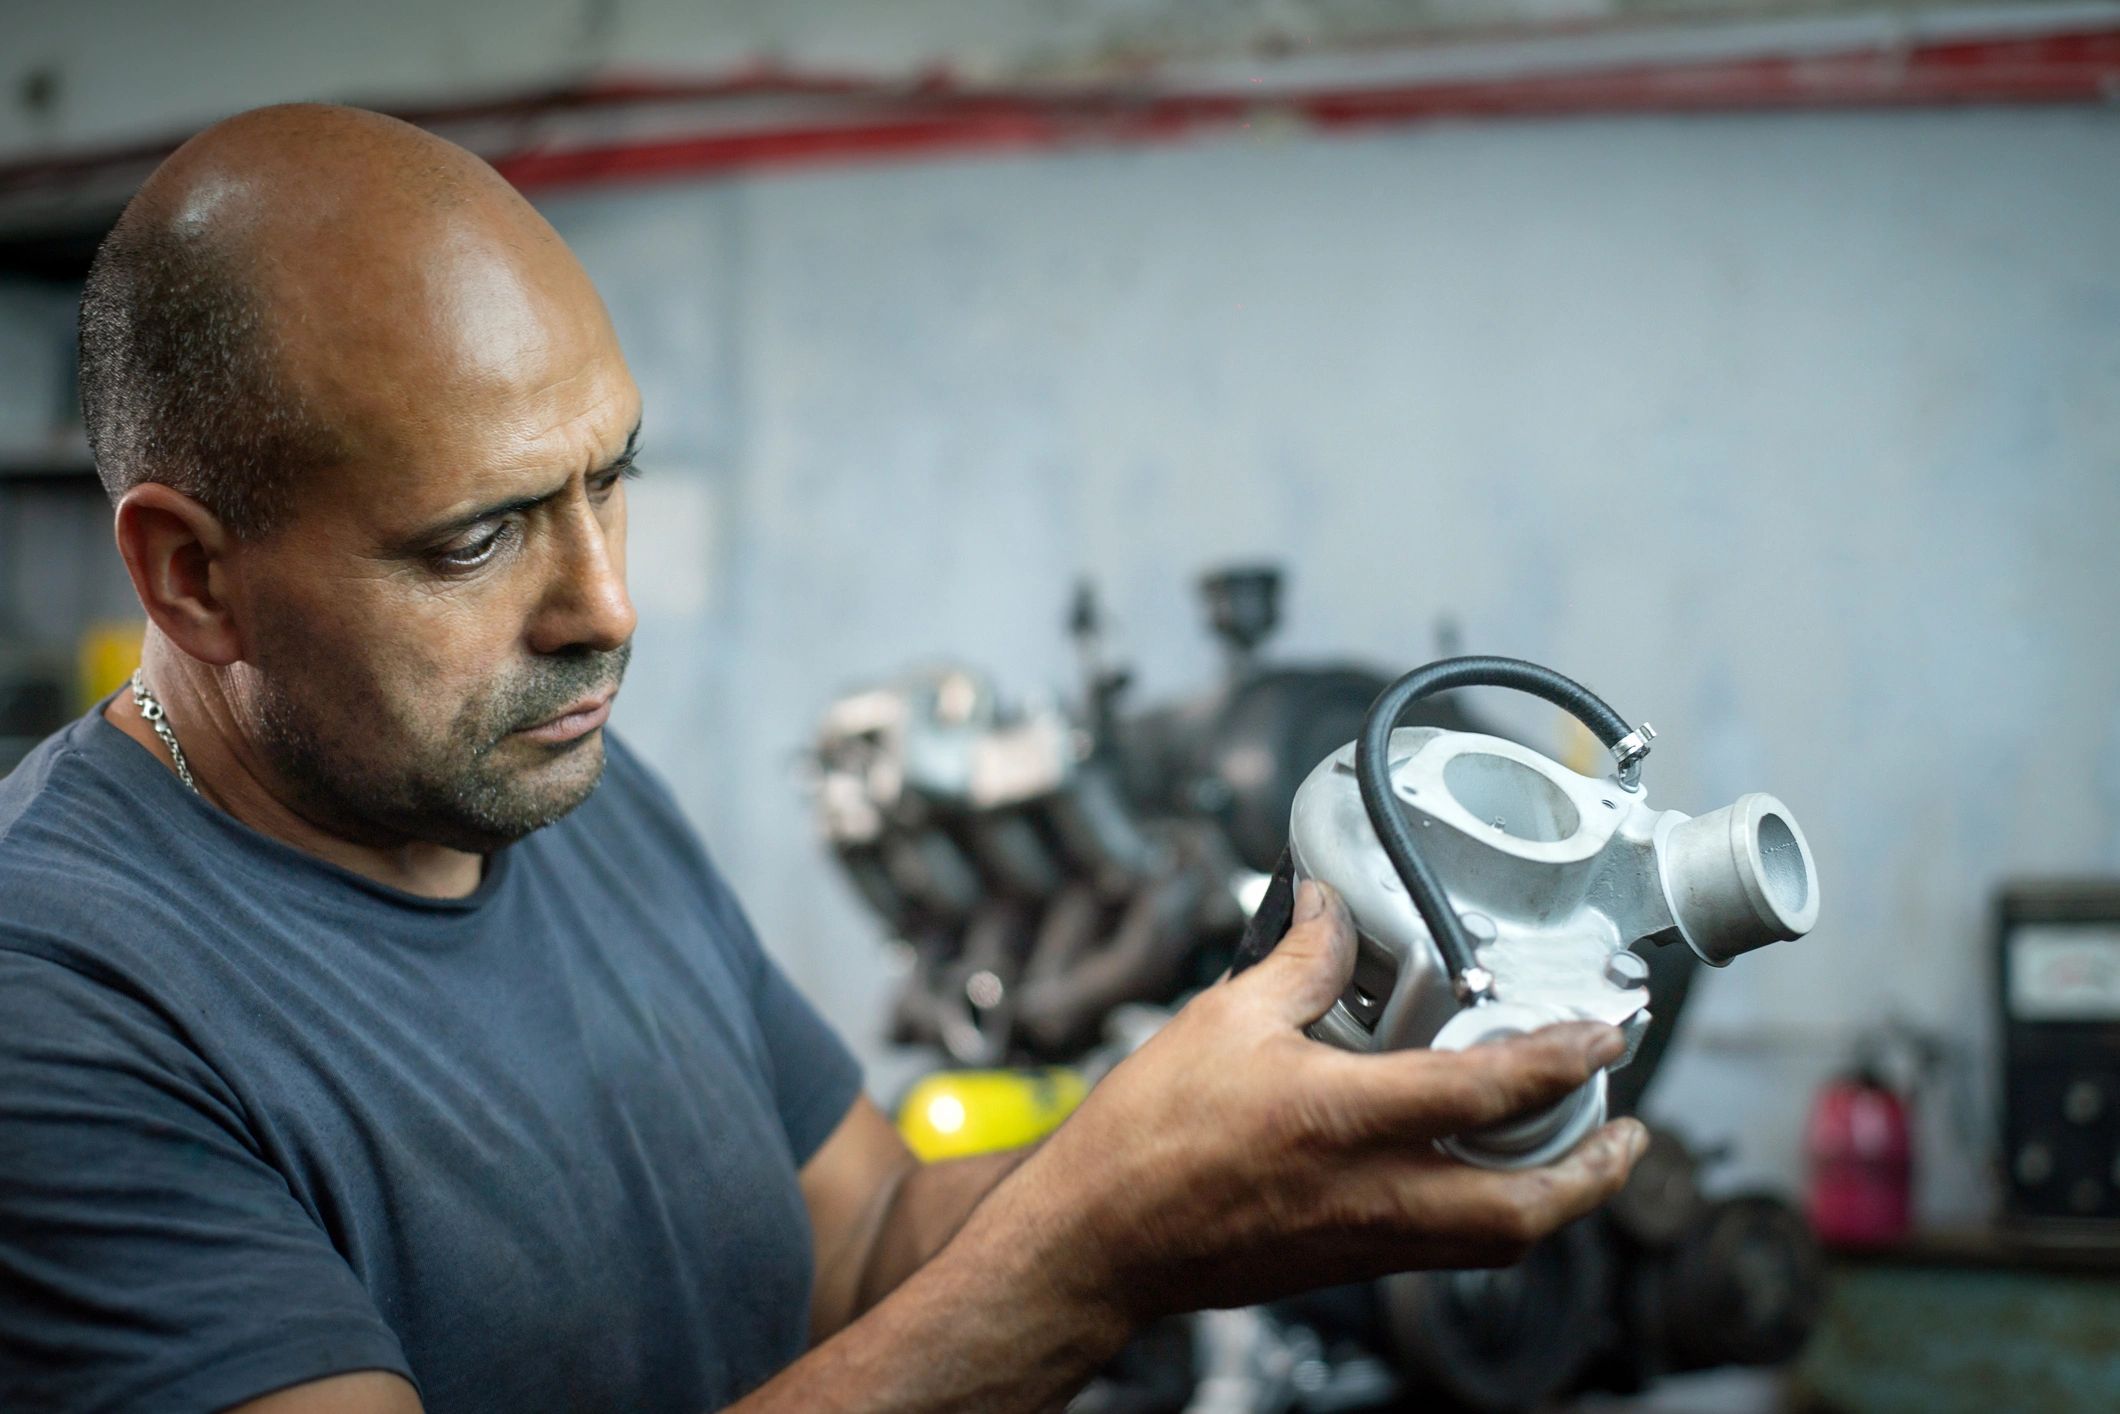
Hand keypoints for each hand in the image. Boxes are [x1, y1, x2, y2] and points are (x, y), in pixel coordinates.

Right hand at [1007, 880, 1647, 1323]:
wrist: (1097, 1239)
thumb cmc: (1146, 1140)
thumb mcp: (1223, 1020)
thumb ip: (1297, 963)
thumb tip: (1331, 914)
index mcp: (1342, 1119)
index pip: (1486, 1092)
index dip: (1562, 1058)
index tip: (1605, 1033)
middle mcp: (1369, 1193)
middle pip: (1525, 1209)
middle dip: (1596, 1173)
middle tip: (1626, 1131)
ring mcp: (1362, 1241)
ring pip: (1493, 1241)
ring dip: (1553, 1203)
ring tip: (1575, 1160)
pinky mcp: (1342, 1265)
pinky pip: (1442, 1249)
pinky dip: (1485, 1216)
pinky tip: (1475, 1180)